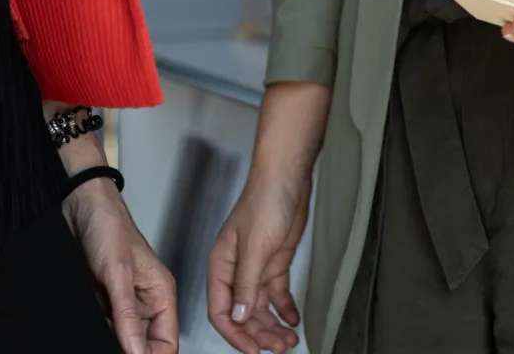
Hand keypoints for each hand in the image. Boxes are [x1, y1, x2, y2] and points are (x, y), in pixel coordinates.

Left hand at [64, 177, 178, 353]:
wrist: (81, 208)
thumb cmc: (109, 227)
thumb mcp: (118, 275)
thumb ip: (127, 317)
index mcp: (161, 294)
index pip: (167, 344)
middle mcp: (146, 302)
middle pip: (147, 346)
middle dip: (132, 353)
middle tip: (113, 350)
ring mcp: (125, 303)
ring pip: (125, 341)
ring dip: (116, 346)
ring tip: (101, 340)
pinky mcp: (106, 302)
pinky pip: (108, 330)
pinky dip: (102, 337)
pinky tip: (92, 335)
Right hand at [208, 171, 311, 353]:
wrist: (288, 178)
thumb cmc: (264, 201)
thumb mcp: (254, 246)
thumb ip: (246, 284)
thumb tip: (239, 317)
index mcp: (221, 266)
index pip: (221, 311)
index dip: (235, 334)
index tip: (252, 350)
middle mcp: (237, 270)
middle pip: (243, 314)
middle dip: (259, 334)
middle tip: (278, 348)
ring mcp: (257, 267)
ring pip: (261, 308)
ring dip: (273, 326)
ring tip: (288, 340)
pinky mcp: (275, 262)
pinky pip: (277, 294)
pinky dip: (285, 309)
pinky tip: (293, 319)